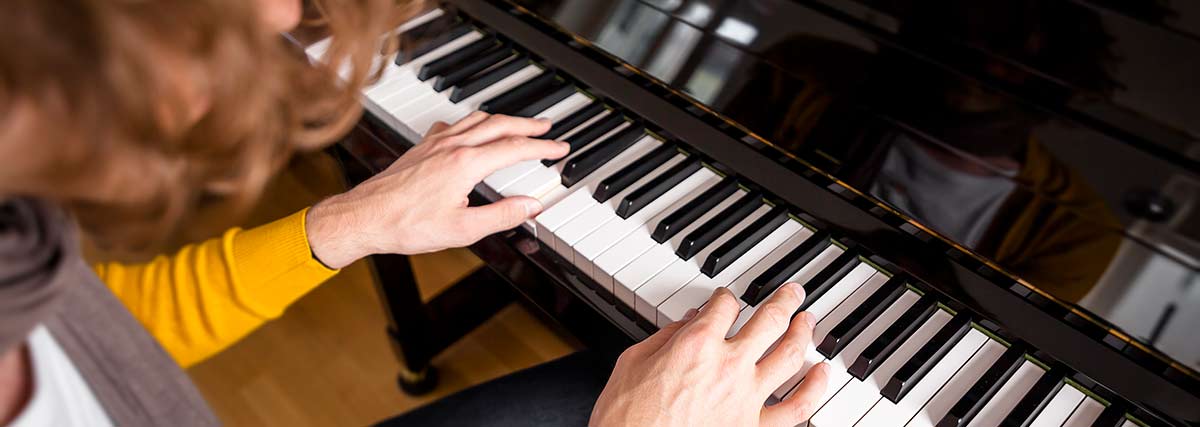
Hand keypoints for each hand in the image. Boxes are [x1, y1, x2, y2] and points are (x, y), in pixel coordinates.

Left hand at [305, 112, 568, 267]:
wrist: (365, 217)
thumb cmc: (406, 224)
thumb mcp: (463, 229)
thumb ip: (502, 216)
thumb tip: (530, 207)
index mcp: (466, 164)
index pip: (514, 149)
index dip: (542, 147)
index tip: (559, 148)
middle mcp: (451, 146)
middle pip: (499, 125)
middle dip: (527, 126)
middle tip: (547, 128)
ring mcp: (434, 143)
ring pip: (476, 120)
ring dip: (502, 120)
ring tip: (517, 125)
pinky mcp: (421, 147)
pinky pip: (453, 125)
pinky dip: (471, 123)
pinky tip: (469, 130)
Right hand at [590, 283, 830, 426]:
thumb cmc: (625, 417)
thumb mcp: (632, 362)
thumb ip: (665, 338)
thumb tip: (686, 324)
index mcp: (696, 344)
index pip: (725, 305)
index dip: (727, 296)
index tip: (727, 299)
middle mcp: (728, 366)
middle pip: (770, 320)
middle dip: (784, 300)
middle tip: (792, 292)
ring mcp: (747, 398)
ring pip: (790, 355)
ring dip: (804, 332)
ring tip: (808, 321)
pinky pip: (797, 407)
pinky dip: (814, 388)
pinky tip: (820, 374)